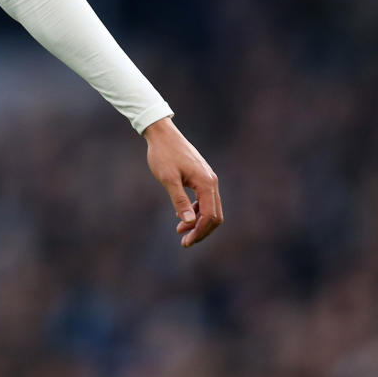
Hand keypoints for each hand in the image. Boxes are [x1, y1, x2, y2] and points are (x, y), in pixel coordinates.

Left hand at [144, 117, 222, 246]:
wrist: (163, 134)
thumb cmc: (163, 154)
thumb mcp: (168, 179)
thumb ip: (179, 200)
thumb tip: (188, 221)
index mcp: (206, 183)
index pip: (209, 216)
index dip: (199, 232)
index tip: (185, 242)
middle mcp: (212, 182)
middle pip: (214, 215)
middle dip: (201, 230)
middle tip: (184, 242)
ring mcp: (208, 179)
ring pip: (210, 208)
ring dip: (198, 222)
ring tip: (180, 230)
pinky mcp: (202, 177)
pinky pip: (205, 200)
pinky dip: (196, 211)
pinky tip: (181, 214)